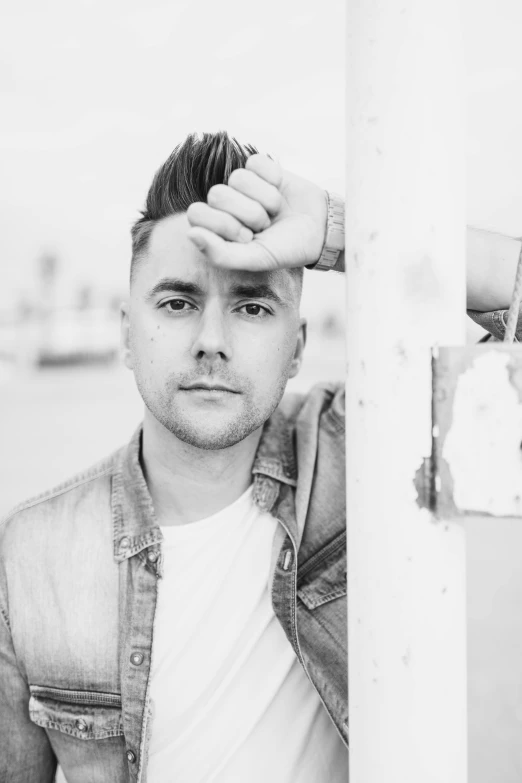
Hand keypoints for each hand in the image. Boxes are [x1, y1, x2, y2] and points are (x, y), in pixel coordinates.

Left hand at [185, 154, 327, 271]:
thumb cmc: (286, 249)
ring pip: (238, 177)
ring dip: (264, 198)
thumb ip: (220, 254)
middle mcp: (224, 205)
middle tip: (264, 225)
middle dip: (248, 213)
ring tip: (275, 212)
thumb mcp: (256, 259)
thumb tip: (191, 234)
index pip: (197, 213)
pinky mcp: (259, 167)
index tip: (247, 238)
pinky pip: (255, 163)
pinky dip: (273, 179)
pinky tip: (280, 191)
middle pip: (217, 194)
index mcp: (216, 228)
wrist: (321, 230)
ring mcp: (241, 185)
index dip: (225, 225)